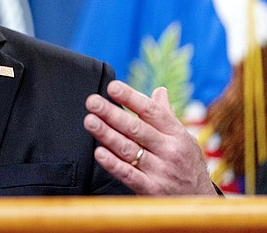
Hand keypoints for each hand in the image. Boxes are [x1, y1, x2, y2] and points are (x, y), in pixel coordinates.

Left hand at [83, 80, 216, 194]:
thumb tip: (159, 91)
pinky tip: (99, 152)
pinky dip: (112, 163)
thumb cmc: (188, 165)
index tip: (112, 87)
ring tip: (90, 121)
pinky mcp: (151, 189)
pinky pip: (128, 174)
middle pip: (136, 128)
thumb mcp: (184, 139)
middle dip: (112, 113)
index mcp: (176, 134)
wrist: (199, 202)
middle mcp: (169, 150)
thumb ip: (166, 116)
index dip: (131, 97)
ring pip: (128, 149)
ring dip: (107, 134)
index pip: (151, 111)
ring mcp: (160, 170)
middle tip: (92, 101)